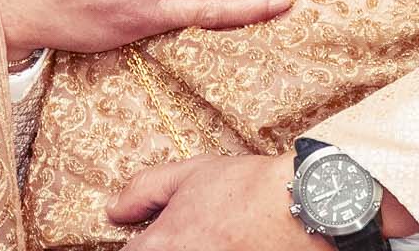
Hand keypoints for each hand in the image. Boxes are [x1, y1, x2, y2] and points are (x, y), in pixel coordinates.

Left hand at [110, 154, 418, 248]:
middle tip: (201, 234)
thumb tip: (113, 209)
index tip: (166, 233)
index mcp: (159, 247)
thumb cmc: (247, 188)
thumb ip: (143, 191)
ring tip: (222, 238)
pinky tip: (235, 245)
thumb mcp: (190, 175)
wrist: (304, 206)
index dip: (147, 242)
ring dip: (197, 250)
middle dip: (173, 245)